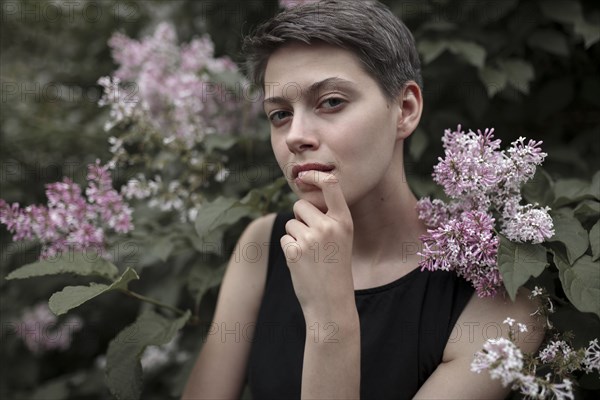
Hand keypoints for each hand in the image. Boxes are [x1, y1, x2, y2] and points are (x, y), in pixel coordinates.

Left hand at [280, 171, 354, 320]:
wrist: (332, 302)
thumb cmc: (335, 270)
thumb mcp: (342, 240)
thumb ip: (328, 220)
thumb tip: (304, 201)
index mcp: (344, 221)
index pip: (331, 186)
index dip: (315, 175)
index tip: (305, 175)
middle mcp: (329, 226)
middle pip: (301, 206)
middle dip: (300, 219)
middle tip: (312, 240)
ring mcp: (311, 238)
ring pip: (290, 223)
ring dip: (295, 236)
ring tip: (310, 256)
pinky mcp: (295, 251)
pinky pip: (284, 238)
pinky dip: (289, 249)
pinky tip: (302, 264)